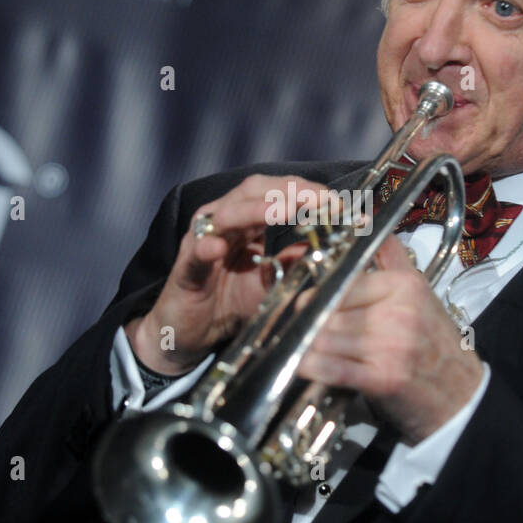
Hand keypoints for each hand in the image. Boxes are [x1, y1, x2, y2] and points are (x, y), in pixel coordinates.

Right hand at [126, 174, 332, 373]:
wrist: (192, 332)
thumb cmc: (232, 303)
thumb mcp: (274, 282)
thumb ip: (298, 263)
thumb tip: (334, 248)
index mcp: (248, 220)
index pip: (278, 191)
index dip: (307, 192)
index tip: (337, 201)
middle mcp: (224, 220)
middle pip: (254, 190)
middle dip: (288, 191)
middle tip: (318, 199)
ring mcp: (202, 240)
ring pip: (226, 214)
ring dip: (254, 210)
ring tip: (280, 212)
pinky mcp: (186, 266)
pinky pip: (197, 252)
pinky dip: (206, 247)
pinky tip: (217, 248)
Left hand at [296, 237, 484, 443]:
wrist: (462, 395)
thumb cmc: (437, 344)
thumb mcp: (421, 293)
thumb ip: (392, 258)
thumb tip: (367, 222)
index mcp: (405, 286)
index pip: (345, 280)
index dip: (321, 290)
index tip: (308, 298)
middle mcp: (398, 313)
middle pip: (331, 308)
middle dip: (311, 318)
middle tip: (300, 324)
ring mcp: (390, 346)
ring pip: (326, 336)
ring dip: (307, 343)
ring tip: (300, 345)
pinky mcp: (382, 379)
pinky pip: (333, 368)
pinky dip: (312, 366)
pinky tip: (303, 364)